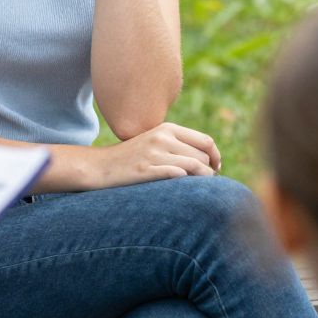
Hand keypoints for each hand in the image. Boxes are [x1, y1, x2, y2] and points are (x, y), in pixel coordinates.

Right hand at [95, 122, 222, 185]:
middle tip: (208, 182)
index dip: (216, 156)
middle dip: (210, 170)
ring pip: (194, 166)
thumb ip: (178, 144)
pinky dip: (186, 183)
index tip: (216, 168)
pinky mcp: (146, 170)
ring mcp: (154, 153)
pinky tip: (185, 190)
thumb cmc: (133, 157)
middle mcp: (162, 138)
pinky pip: (177, 175)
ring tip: (201, 188)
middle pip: (202, 155)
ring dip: (203, 179)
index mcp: (167, 128)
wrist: (101, 166)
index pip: (205, 141)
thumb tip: (209, 158)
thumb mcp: (155, 141)